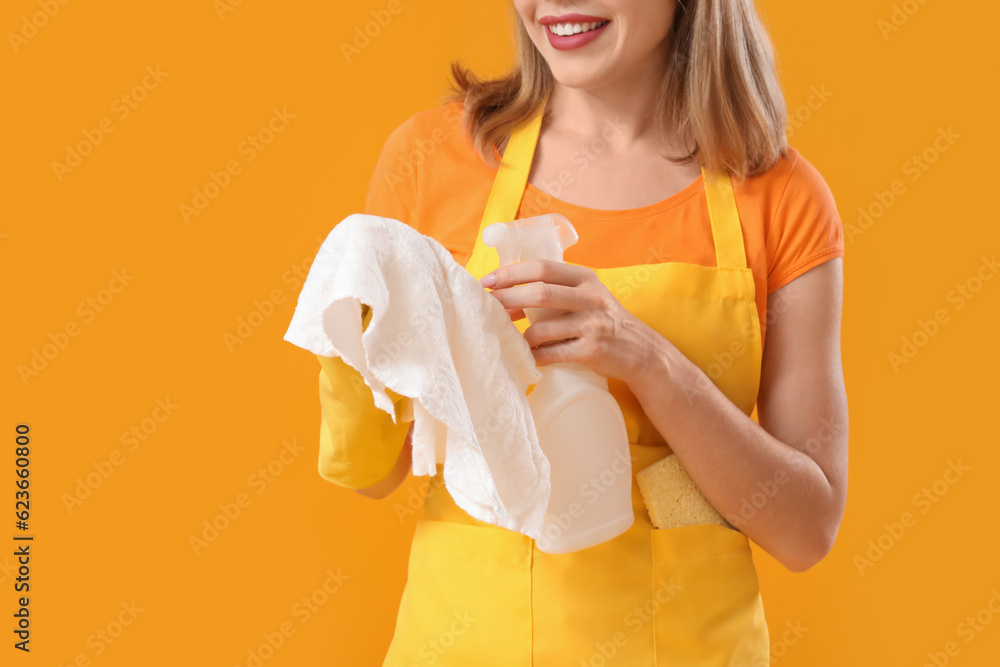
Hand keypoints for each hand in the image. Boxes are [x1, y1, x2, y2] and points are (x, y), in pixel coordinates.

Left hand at [480, 259, 663, 385]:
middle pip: (539, 293)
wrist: (641, 350)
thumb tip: (505, 296)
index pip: (541, 267)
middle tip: (488, 306)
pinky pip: (551, 354)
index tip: (488, 281)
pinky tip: (528, 357)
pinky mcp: (591, 351)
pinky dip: (534, 356)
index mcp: (585, 278)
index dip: (510, 273)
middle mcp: (590, 298)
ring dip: (520, 336)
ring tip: (512, 339)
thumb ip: (555, 290)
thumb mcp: (587, 295)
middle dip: (507, 299)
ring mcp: (592, 325)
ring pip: (541, 329)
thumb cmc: (602, 320)